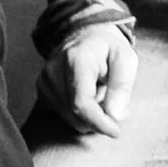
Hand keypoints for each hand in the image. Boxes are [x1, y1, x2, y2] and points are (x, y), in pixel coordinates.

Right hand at [41, 21, 136, 136]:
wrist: (85, 35)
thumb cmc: (107, 48)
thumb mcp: (126, 59)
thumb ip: (122, 87)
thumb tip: (115, 116)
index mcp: (76, 59)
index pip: (81, 103)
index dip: (98, 122)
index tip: (115, 131)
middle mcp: (54, 70)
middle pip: (75, 114)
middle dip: (98, 118)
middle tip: (111, 99)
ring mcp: (44, 80)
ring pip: (69, 118)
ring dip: (89, 115)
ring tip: (98, 92)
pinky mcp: (41, 89)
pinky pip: (62, 115)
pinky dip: (78, 113)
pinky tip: (86, 96)